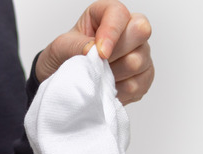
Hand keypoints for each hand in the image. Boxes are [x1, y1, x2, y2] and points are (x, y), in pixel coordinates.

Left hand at [34, 0, 153, 104]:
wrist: (62, 84)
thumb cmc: (63, 59)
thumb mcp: (60, 48)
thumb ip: (76, 45)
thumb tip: (93, 50)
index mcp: (106, 15)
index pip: (119, 13)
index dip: (111, 32)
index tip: (99, 52)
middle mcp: (129, 31)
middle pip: (140, 32)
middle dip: (114, 53)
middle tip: (96, 64)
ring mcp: (140, 54)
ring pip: (138, 62)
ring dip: (111, 75)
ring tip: (96, 77)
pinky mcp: (143, 78)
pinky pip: (137, 84)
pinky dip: (117, 90)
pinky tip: (105, 88)